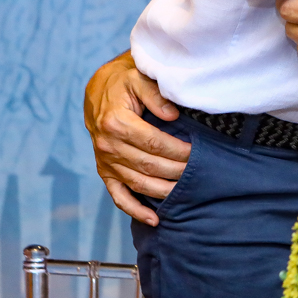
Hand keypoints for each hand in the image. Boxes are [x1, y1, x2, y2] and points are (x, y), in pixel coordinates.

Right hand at [84, 51, 189, 225]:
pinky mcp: (104, 171)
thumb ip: (155, 94)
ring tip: (186, 191)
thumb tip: (172, 115)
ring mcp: (105, 161)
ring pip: (138, 183)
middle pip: (148, 166)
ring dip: (163, 190)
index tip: (195, 152)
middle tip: (197, 170)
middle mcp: (108, 145)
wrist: (100, 89)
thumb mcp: (139, 77)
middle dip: (176, 171)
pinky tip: (154, 220)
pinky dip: (135, 210)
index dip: (177, 150)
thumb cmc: (124, 81)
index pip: (154, 143)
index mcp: (116, 122)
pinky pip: (118, 196)